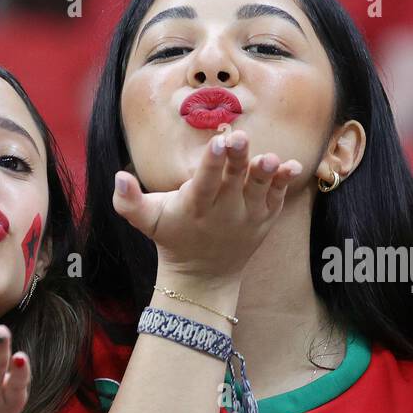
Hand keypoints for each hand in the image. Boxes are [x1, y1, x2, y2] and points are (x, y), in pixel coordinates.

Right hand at [112, 129, 301, 281]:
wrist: (204, 275)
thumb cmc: (173, 237)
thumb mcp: (147, 221)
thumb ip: (128, 201)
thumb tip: (118, 176)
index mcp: (196, 207)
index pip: (205, 183)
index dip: (211, 163)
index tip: (217, 142)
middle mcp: (224, 213)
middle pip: (233, 182)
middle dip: (237, 160)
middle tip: (241, 137)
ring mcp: (248, 217)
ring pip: (259, 191)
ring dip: (265, 174)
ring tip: (270, 158)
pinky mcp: (265, 220)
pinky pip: (277, 200)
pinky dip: (285, 185)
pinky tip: (293, 167)